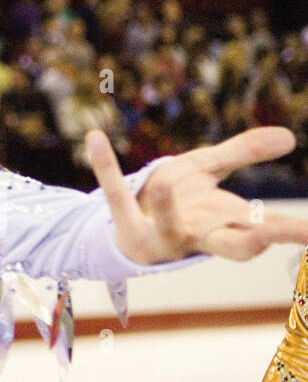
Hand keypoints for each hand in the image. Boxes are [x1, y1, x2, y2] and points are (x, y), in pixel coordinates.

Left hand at [87, 126, 307, 264]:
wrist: (131, 230)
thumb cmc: (179, 202)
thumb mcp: (207, 171)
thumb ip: (243, 153)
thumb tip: (289, 136)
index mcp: (223, 223)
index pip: (262, 231)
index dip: (287, 232)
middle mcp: (197, 234)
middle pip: (231, 245)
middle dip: (254, 241)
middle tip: (274, 234)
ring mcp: (160, 232)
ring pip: (170, 226)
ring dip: (168, 206)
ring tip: (165, 183)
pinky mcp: (125, 222)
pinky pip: (114, 193)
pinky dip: (104, 166)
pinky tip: (93, 137)